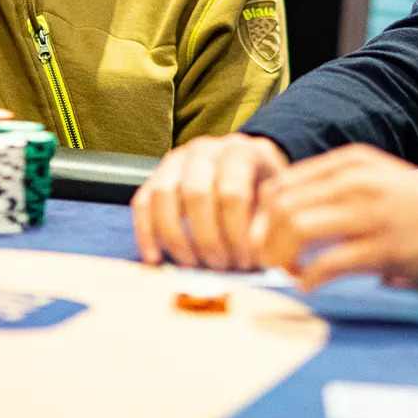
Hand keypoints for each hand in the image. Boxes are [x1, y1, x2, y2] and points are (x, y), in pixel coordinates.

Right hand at [131, 133, 288, 268]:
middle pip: (195, 194)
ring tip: (193, 266)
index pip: (232, 193)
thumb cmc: (262, 187)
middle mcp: (204, 150)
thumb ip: (268, 223)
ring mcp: (176, 160)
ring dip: (175, 238)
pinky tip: (156, 259)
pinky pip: (141, 202)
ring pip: (163, 195)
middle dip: (207, 239)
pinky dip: (145, 233)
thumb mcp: (276, 198)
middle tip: (220, 267)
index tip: (245, 262)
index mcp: (239, 151)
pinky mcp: (155, 176)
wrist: (247, 164)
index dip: (237, 234)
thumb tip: (254, 252)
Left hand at [258, 144, 417, 291]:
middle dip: (265, 239)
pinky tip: (310, 286)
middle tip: (269, 260)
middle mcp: (356, 182)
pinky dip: (309, 279)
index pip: (282, 182)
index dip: (262, 215)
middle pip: (282, 206)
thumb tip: (278, 211)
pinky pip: (328, 264)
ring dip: (281, 258)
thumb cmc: (417, 206)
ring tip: (288, 272)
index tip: (265, 237)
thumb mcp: (374, 179)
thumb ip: (332, 188)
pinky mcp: (382, 249)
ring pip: (297, 229)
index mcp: (350, 162)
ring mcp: (369, 214)